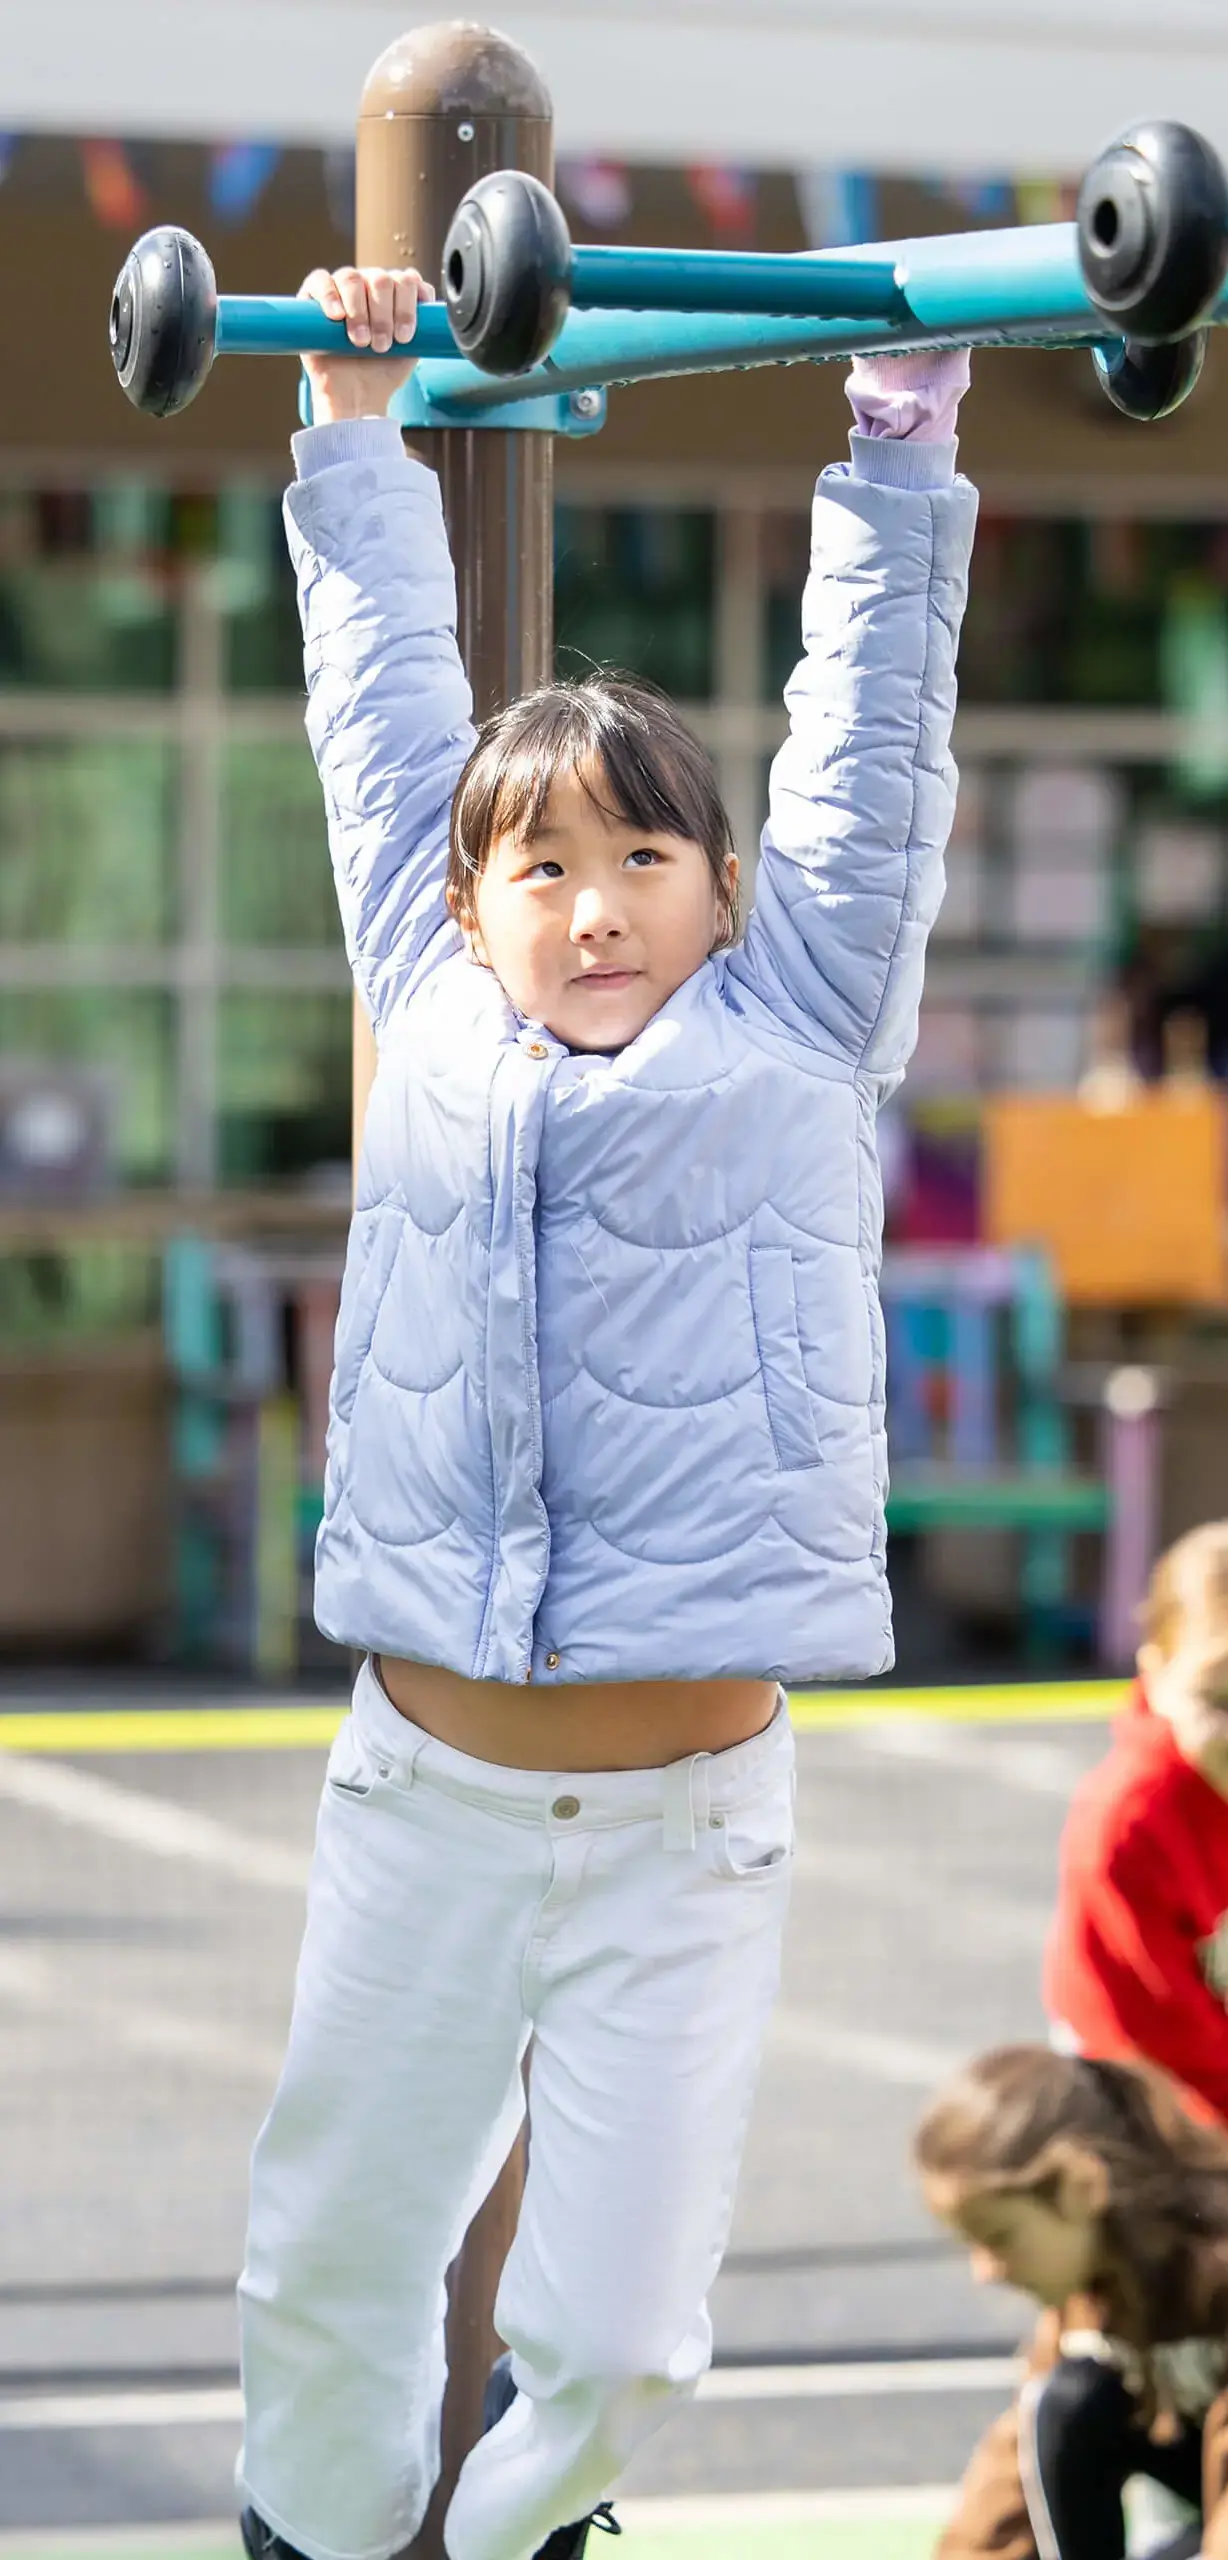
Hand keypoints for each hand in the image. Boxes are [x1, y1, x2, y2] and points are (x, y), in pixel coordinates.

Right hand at [298, 265, 433, 424]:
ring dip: (360, 311)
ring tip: (360, 341)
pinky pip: (321, 280)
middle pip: (381, 278)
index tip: (405, 338)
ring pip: (352, 278)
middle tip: (381, 346)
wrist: (355, 396)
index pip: (406, 279)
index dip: (408, 306)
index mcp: (394, 294)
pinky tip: (337, 316)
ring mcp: (341, 289)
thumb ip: (426, 326)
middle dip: (384, 315)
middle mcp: (369, 286)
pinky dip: (330, 294)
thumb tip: (439, 312)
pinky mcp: (313, 298)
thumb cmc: (382, 373)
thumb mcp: (412, 349)